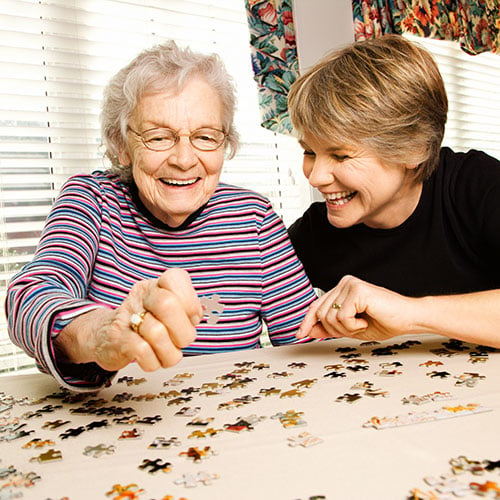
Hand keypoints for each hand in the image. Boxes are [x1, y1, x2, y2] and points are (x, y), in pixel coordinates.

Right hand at [88, 268, 201, 371]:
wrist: (104, 336)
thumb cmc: (144, 323)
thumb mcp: (167, 311)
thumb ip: (187, 309)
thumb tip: (200, 313)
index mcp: (157, 285)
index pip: (175, 277)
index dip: (190, 301)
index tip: (192, 317)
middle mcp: (142, 296)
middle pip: (167, 305)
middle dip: (183, 331)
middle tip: (182, 340)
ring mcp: (127, 316)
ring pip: (156, 333)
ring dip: (169, 351)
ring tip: (166, 352)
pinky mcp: (118, 338)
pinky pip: (142, 351)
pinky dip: (154, 361)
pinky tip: (152, 358)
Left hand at [297, 275, 413, 341]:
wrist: (409, 319)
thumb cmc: (384, 322)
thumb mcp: (350, 329)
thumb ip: (329, 327)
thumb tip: (308, 331)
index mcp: (341, 289)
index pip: (317, 306)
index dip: (307, 322)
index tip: (299, 335)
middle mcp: (343, 283)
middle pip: (320, 314)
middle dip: (334, 330)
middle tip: (355, 329)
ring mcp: (350, 284)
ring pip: (329, 317)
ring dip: (346, 329)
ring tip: (362, 324)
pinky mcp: (357, 290)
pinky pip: (342, 316)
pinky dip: (353, 326)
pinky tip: (366, 320)